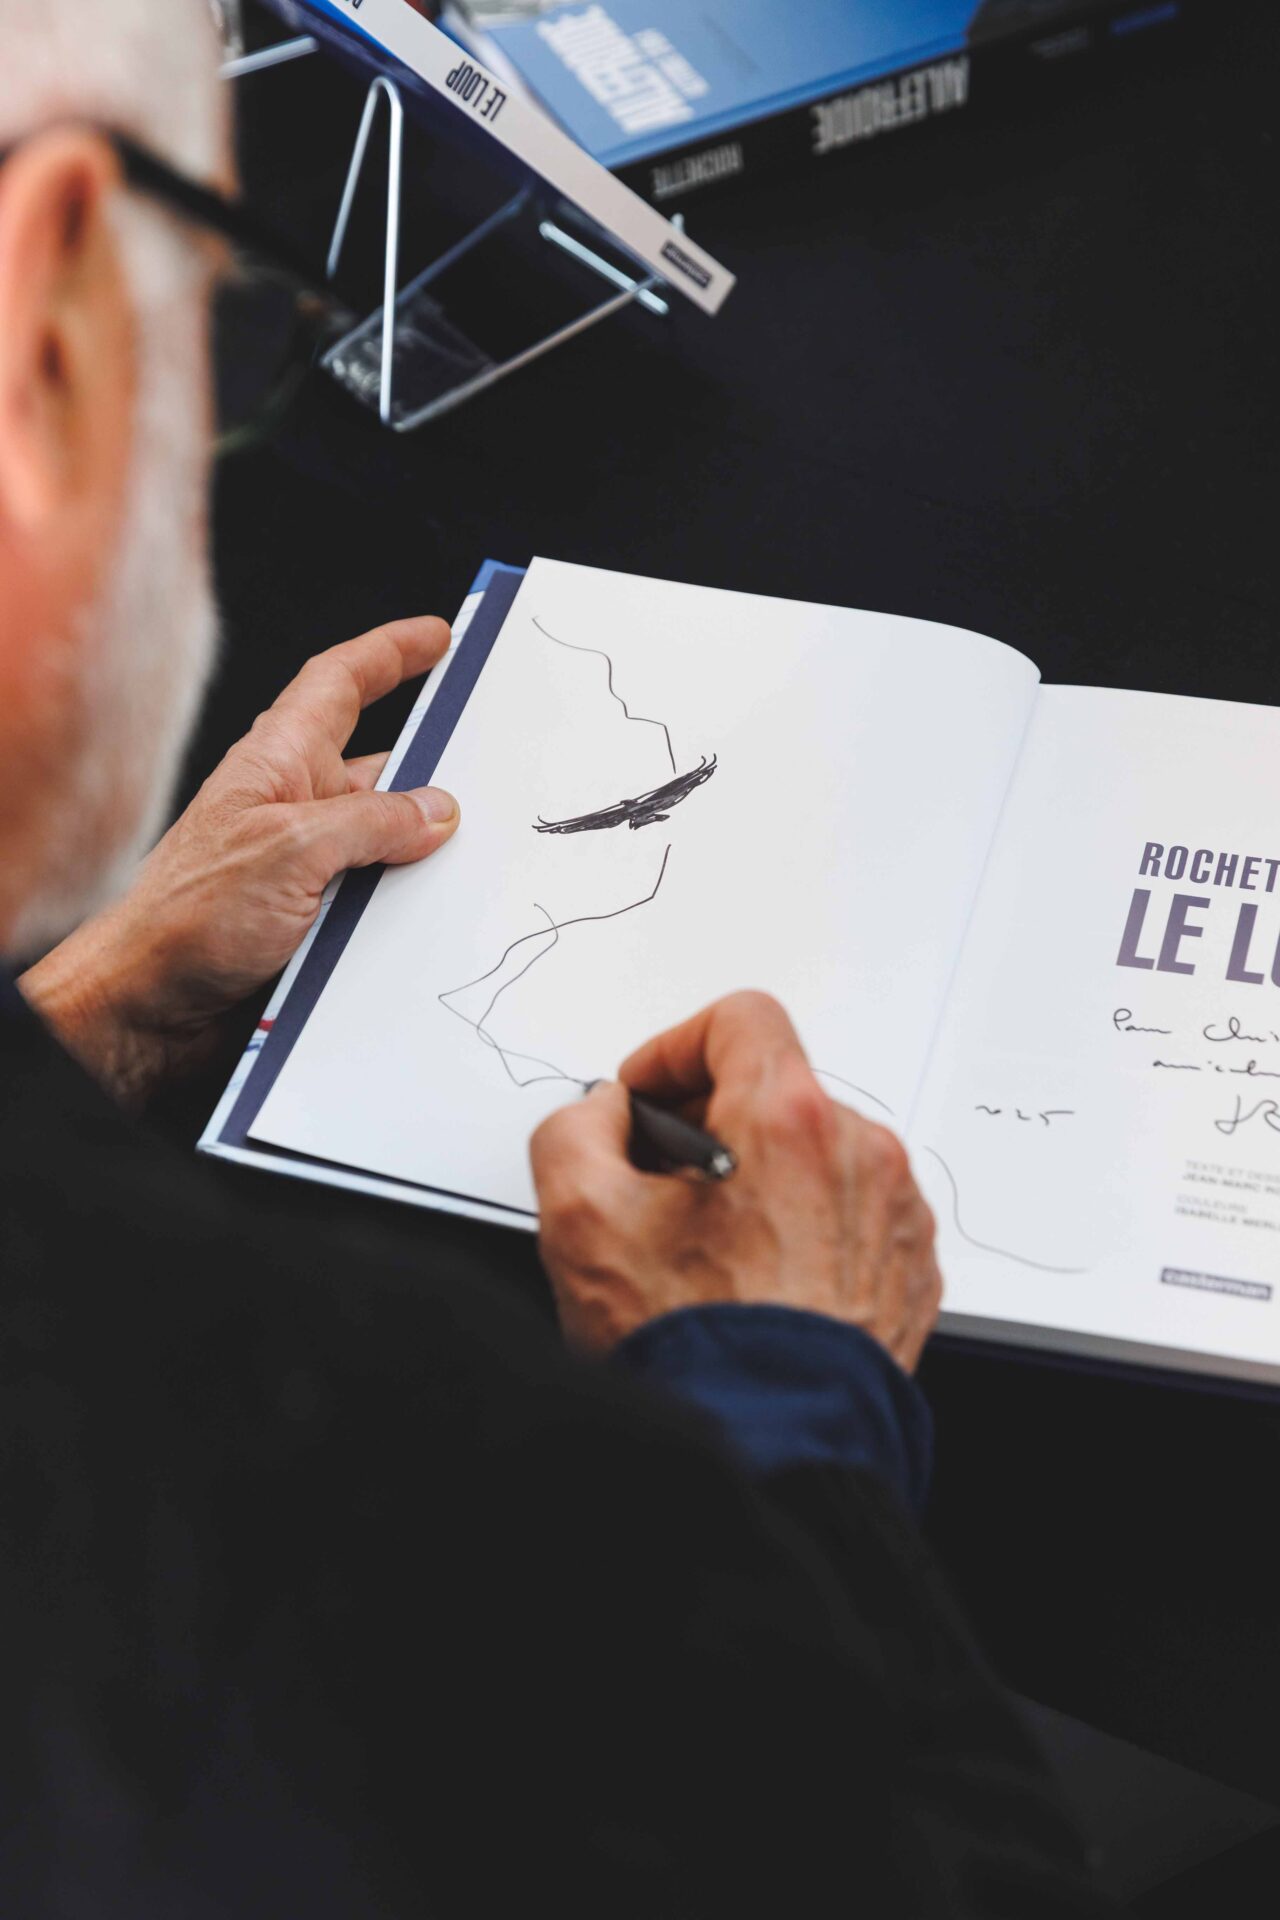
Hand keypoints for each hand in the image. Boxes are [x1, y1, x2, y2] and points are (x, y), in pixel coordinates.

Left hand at [20, 617, 458, 1103]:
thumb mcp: (291, 851)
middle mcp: (293, 807)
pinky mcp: (309, 917)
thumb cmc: (186, 918)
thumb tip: (436, 809)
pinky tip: (434, 918)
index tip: (437, 637)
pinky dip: (408, 902)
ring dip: (425, 851)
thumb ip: (372, 823)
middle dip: (434, 763)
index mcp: (279, 763)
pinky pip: (377, 896)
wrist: (145, 1006)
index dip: (390, 653)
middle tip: (492, 760)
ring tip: (469, 860)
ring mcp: (302, 864)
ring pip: (386, 840)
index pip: (340, 684)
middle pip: (379, 766)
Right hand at [531, 992, 942, 1369]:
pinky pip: (853, 1214)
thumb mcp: (580, 1218)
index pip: (741, 1020)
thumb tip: (602, 1114)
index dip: (676, 1049)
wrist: (772, 1450)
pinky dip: (805, 1229)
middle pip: (779, 1091)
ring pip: (817, 1155)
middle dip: (713, 1123)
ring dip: (761, 1179)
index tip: (648, 1098)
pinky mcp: (912, 1268)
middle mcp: (861, 1153)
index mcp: (789, 1120)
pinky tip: (757, 1283)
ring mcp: (897, 1213)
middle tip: (659, 1186)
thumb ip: (576, 1128)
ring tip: (708, 1250)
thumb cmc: (696, 1347)